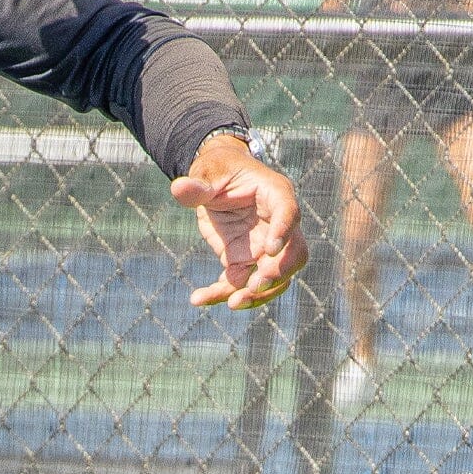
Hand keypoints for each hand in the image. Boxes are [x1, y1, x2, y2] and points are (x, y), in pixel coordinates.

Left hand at [175, 135, 306, 310]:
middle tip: (253, 286)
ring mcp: (264, 248)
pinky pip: (240, 284)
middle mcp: (277, 225)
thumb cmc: (219, 170)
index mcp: (275, 194)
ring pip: (273, 279)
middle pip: (293, 255)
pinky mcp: (245, 262)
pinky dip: (221, 295)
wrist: (216, 183)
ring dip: (257, 295)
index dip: (284, 232)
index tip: (270, 250)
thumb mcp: (207, 171)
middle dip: (277, 274)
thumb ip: (197, 184)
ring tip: (231, 303)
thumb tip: (179, 189)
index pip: (288, 213)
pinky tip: (198, 299)